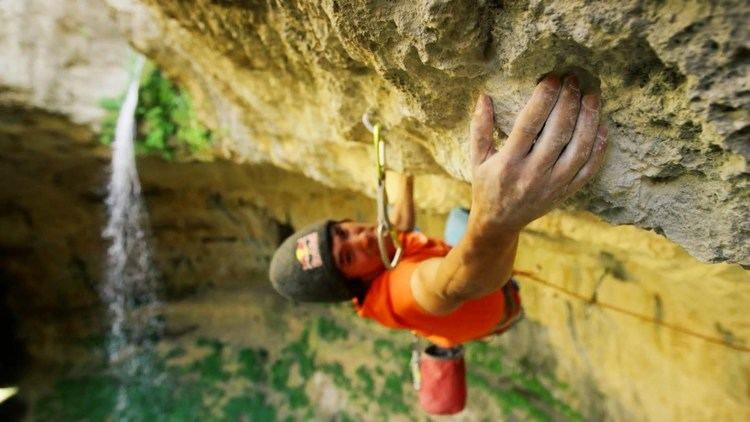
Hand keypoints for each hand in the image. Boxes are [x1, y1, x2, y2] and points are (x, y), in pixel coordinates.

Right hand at [467, 74, 607, 236]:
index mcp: (508, 163)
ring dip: (588, 120)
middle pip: (558, 133)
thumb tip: (484, 97)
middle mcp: (533, 174)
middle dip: (568, 102)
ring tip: (592, 97)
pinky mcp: (566, 192)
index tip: (552, 78)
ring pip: (579, 149)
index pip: (529, 125)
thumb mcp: (476, 159)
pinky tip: (602, 126)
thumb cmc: (487, 186)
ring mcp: (553, 185)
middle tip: (574, 80)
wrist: (499, 224)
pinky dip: (599, 148)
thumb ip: (480, 128)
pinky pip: (589, 169)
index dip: (543, 99)